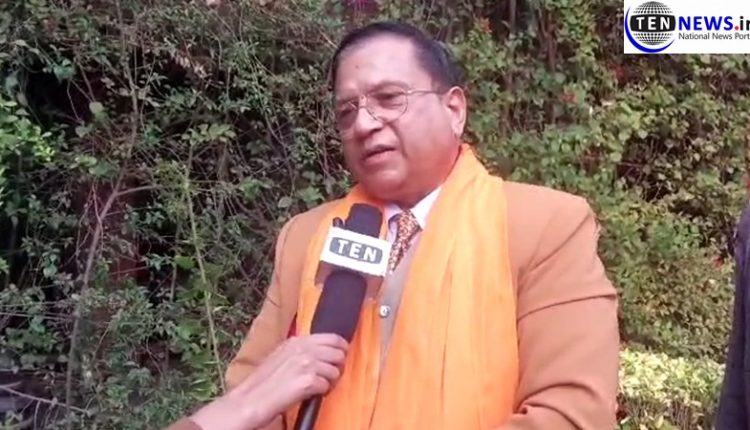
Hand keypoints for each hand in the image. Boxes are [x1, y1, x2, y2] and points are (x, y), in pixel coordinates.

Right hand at [189, 333, 347, 429]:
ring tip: (317, 387)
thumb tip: (323, 351)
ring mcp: (306, 363)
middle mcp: (303, 348)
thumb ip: (301, 350)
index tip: (338, 358)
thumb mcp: (282, 356)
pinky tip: (311, 395)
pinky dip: (322, 392)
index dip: (340, 349)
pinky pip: (327, 386)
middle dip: (338, 366)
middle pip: (339, 353)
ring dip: (330, 381)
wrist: (251, 400)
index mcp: (297, 341)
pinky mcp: (308, 380)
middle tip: (329, 376)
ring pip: (336, 370)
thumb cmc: (264, 383)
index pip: (332, 337)